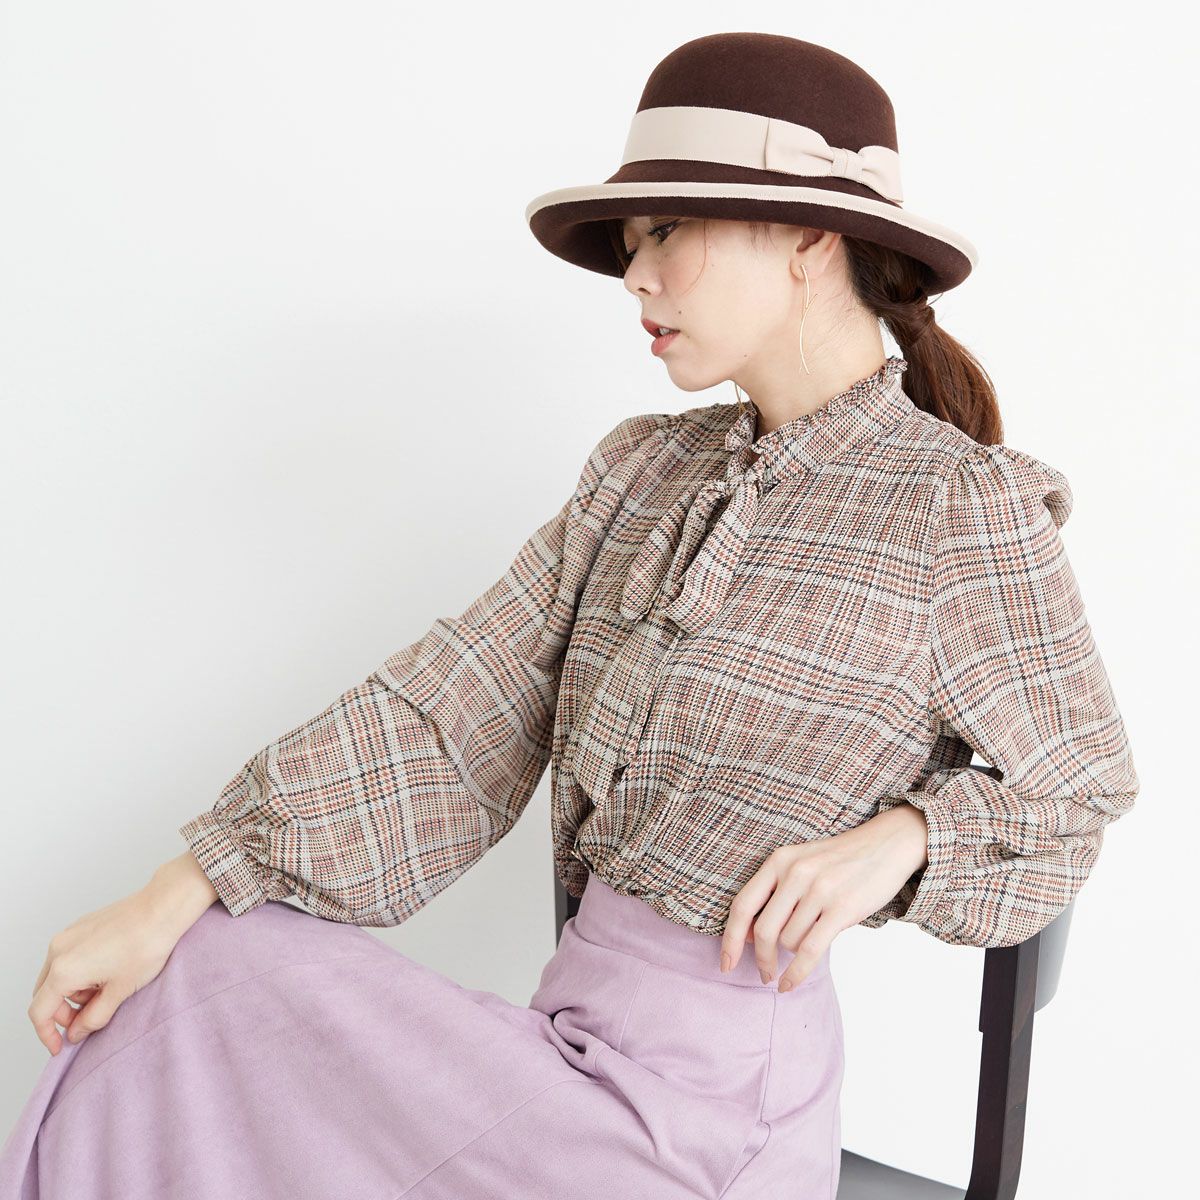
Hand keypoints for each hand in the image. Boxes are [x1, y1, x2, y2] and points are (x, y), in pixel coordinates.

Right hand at [28, 852, 217, 1054]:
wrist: (163, 908)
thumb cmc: (146, 945)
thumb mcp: (120, 991)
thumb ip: (94, 1018)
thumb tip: (77, 1032)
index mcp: (64, 970)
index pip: (39, 1012)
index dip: (47, 1034)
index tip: (60, 1046)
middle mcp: (58, 949)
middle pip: (46, 993)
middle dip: (64, 1012)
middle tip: (91, 1018)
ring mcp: (68, 934)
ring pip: (57, 975)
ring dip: (74, 991)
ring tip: (107, 988)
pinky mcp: (80, 926)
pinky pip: (68, 957)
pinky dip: (80, 972)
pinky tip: (108, 971)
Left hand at [719, 804, 928, 992]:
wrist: (887, 844)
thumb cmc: (840, 860)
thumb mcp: (801, 863)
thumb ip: (775, 893)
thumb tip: (748, 937)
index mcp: (779, 860)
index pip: (742, 906)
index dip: (729, 939)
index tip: (725, 963)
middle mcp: (795, 873)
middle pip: (763, 931)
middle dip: (761, 959)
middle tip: (764, 974)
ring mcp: (819, 890)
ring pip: (789, 941)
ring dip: (793, 953)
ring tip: (809, 941)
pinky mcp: (842, 908)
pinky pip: (810, 951)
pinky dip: (796, 973)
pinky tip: (789, 984)